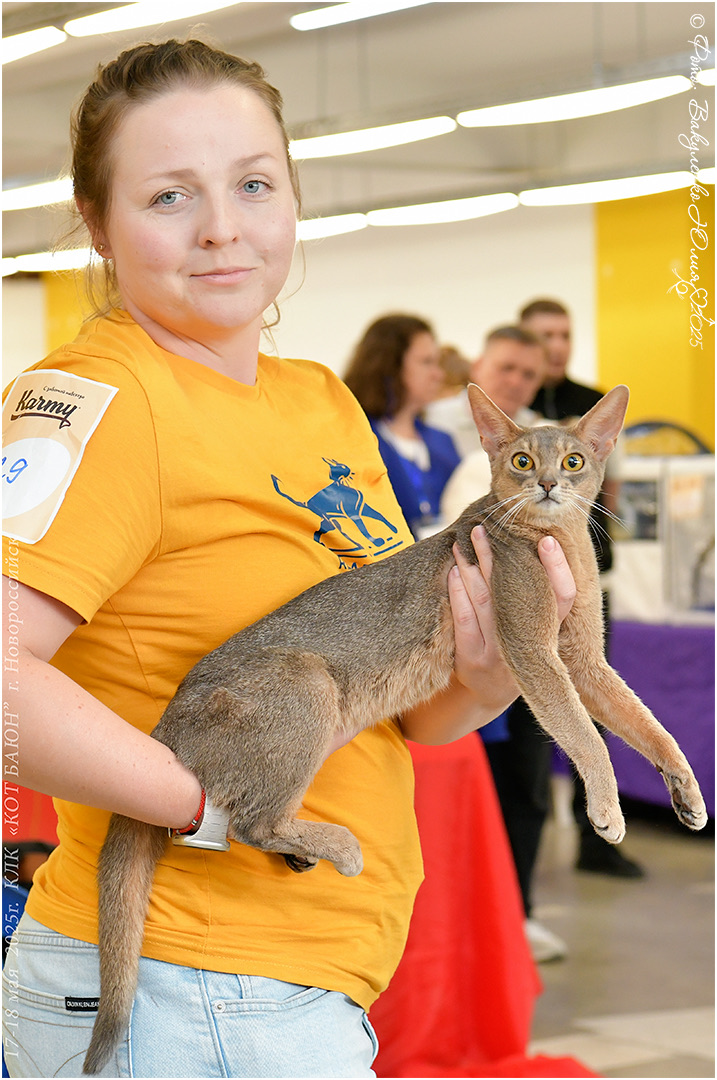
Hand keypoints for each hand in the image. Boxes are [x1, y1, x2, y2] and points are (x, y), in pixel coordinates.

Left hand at [448, 525, 575, 698]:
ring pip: (486, 601)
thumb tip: (537, 542)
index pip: (563, 598)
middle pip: (514, 593)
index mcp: (550, 632)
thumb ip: (540, 597)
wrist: (486, 694)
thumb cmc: (515, 648)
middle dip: (499, 556)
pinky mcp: (472, 660)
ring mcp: (499, 653)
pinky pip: (464, 619)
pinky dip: (457, 592)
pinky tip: (454, 571)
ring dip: (473, 566)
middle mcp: (529, 643)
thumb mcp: (536, 630)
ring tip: (465, 539)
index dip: (558, 569)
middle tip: (487, 526)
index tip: (547, 539)